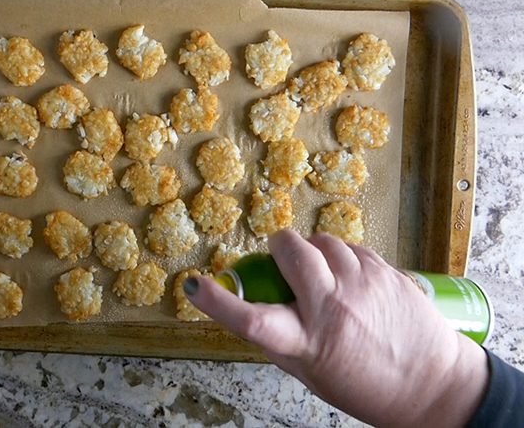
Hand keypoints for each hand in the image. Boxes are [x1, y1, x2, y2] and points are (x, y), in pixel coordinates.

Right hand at [186, 230, 489, 427]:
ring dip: (314, 252)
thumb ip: (279, 340)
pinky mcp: (386, 270)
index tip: (193, 286)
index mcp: (309, 342)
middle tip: (282, 261)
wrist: (434, 385)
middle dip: (280, 247)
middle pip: (291, 251)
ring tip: (324, 276)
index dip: (216, 300)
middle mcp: (333, 308)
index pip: (251, 319)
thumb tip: (248, 309)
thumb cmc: (369, 387)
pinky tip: (349, 280)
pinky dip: (341, 257)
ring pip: (322, 241)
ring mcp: (363, 284)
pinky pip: (350, 246)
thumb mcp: (311, 372)